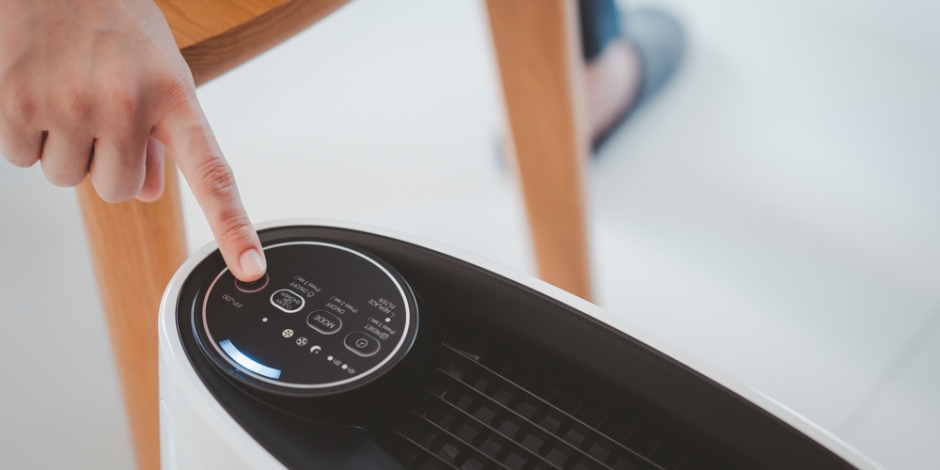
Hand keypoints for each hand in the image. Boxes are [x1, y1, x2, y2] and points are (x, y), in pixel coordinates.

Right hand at [0, 0, 265, 280]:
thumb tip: (155, 193)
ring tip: (68, 95)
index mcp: (173, 97)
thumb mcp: (159, 71)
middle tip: (101, 113)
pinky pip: (22, 158)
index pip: (212, 174)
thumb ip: (161, 134)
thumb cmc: (113, 19)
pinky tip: (37, 93)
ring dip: (67, 149)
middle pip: (121, 192)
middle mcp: (125, 105)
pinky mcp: (17, 104)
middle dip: (110, 163)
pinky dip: (27, 136)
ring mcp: (70, 106)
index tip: (249, 267)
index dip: (232, 226)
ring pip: (70, 180)